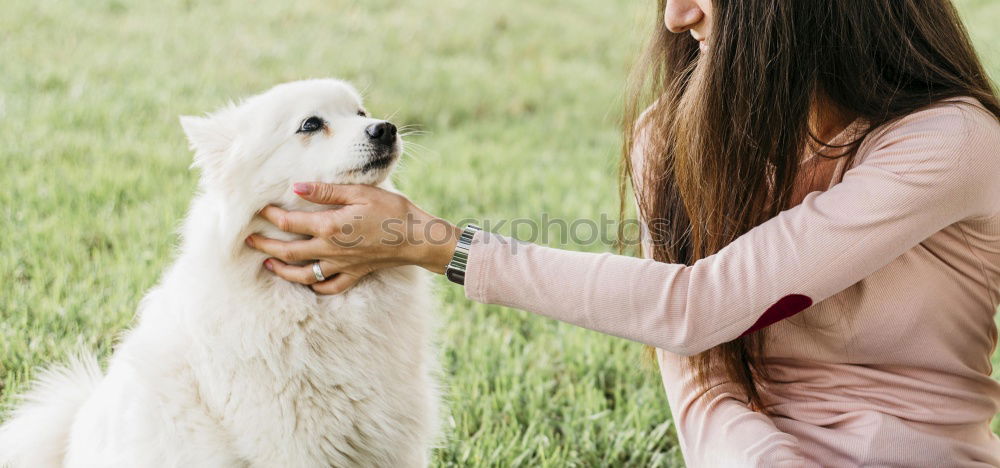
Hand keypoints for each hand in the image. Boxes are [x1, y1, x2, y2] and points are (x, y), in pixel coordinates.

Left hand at [246, 182, 461, 293]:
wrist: (417, 238)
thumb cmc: (392, 210)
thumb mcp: (359, 192)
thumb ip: (326, 191)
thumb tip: (297, 187)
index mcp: (330, 226)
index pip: (290, 222)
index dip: (271, 215)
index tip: (258, 208)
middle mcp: (330, 249)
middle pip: (288, 251)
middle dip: (265, 246)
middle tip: (248, 241)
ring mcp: (341, 265)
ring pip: (303, 274)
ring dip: (282, 269)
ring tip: (269, 263)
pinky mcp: (354, 274)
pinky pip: (328, 287)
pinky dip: (314, 286)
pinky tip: (307, 281)